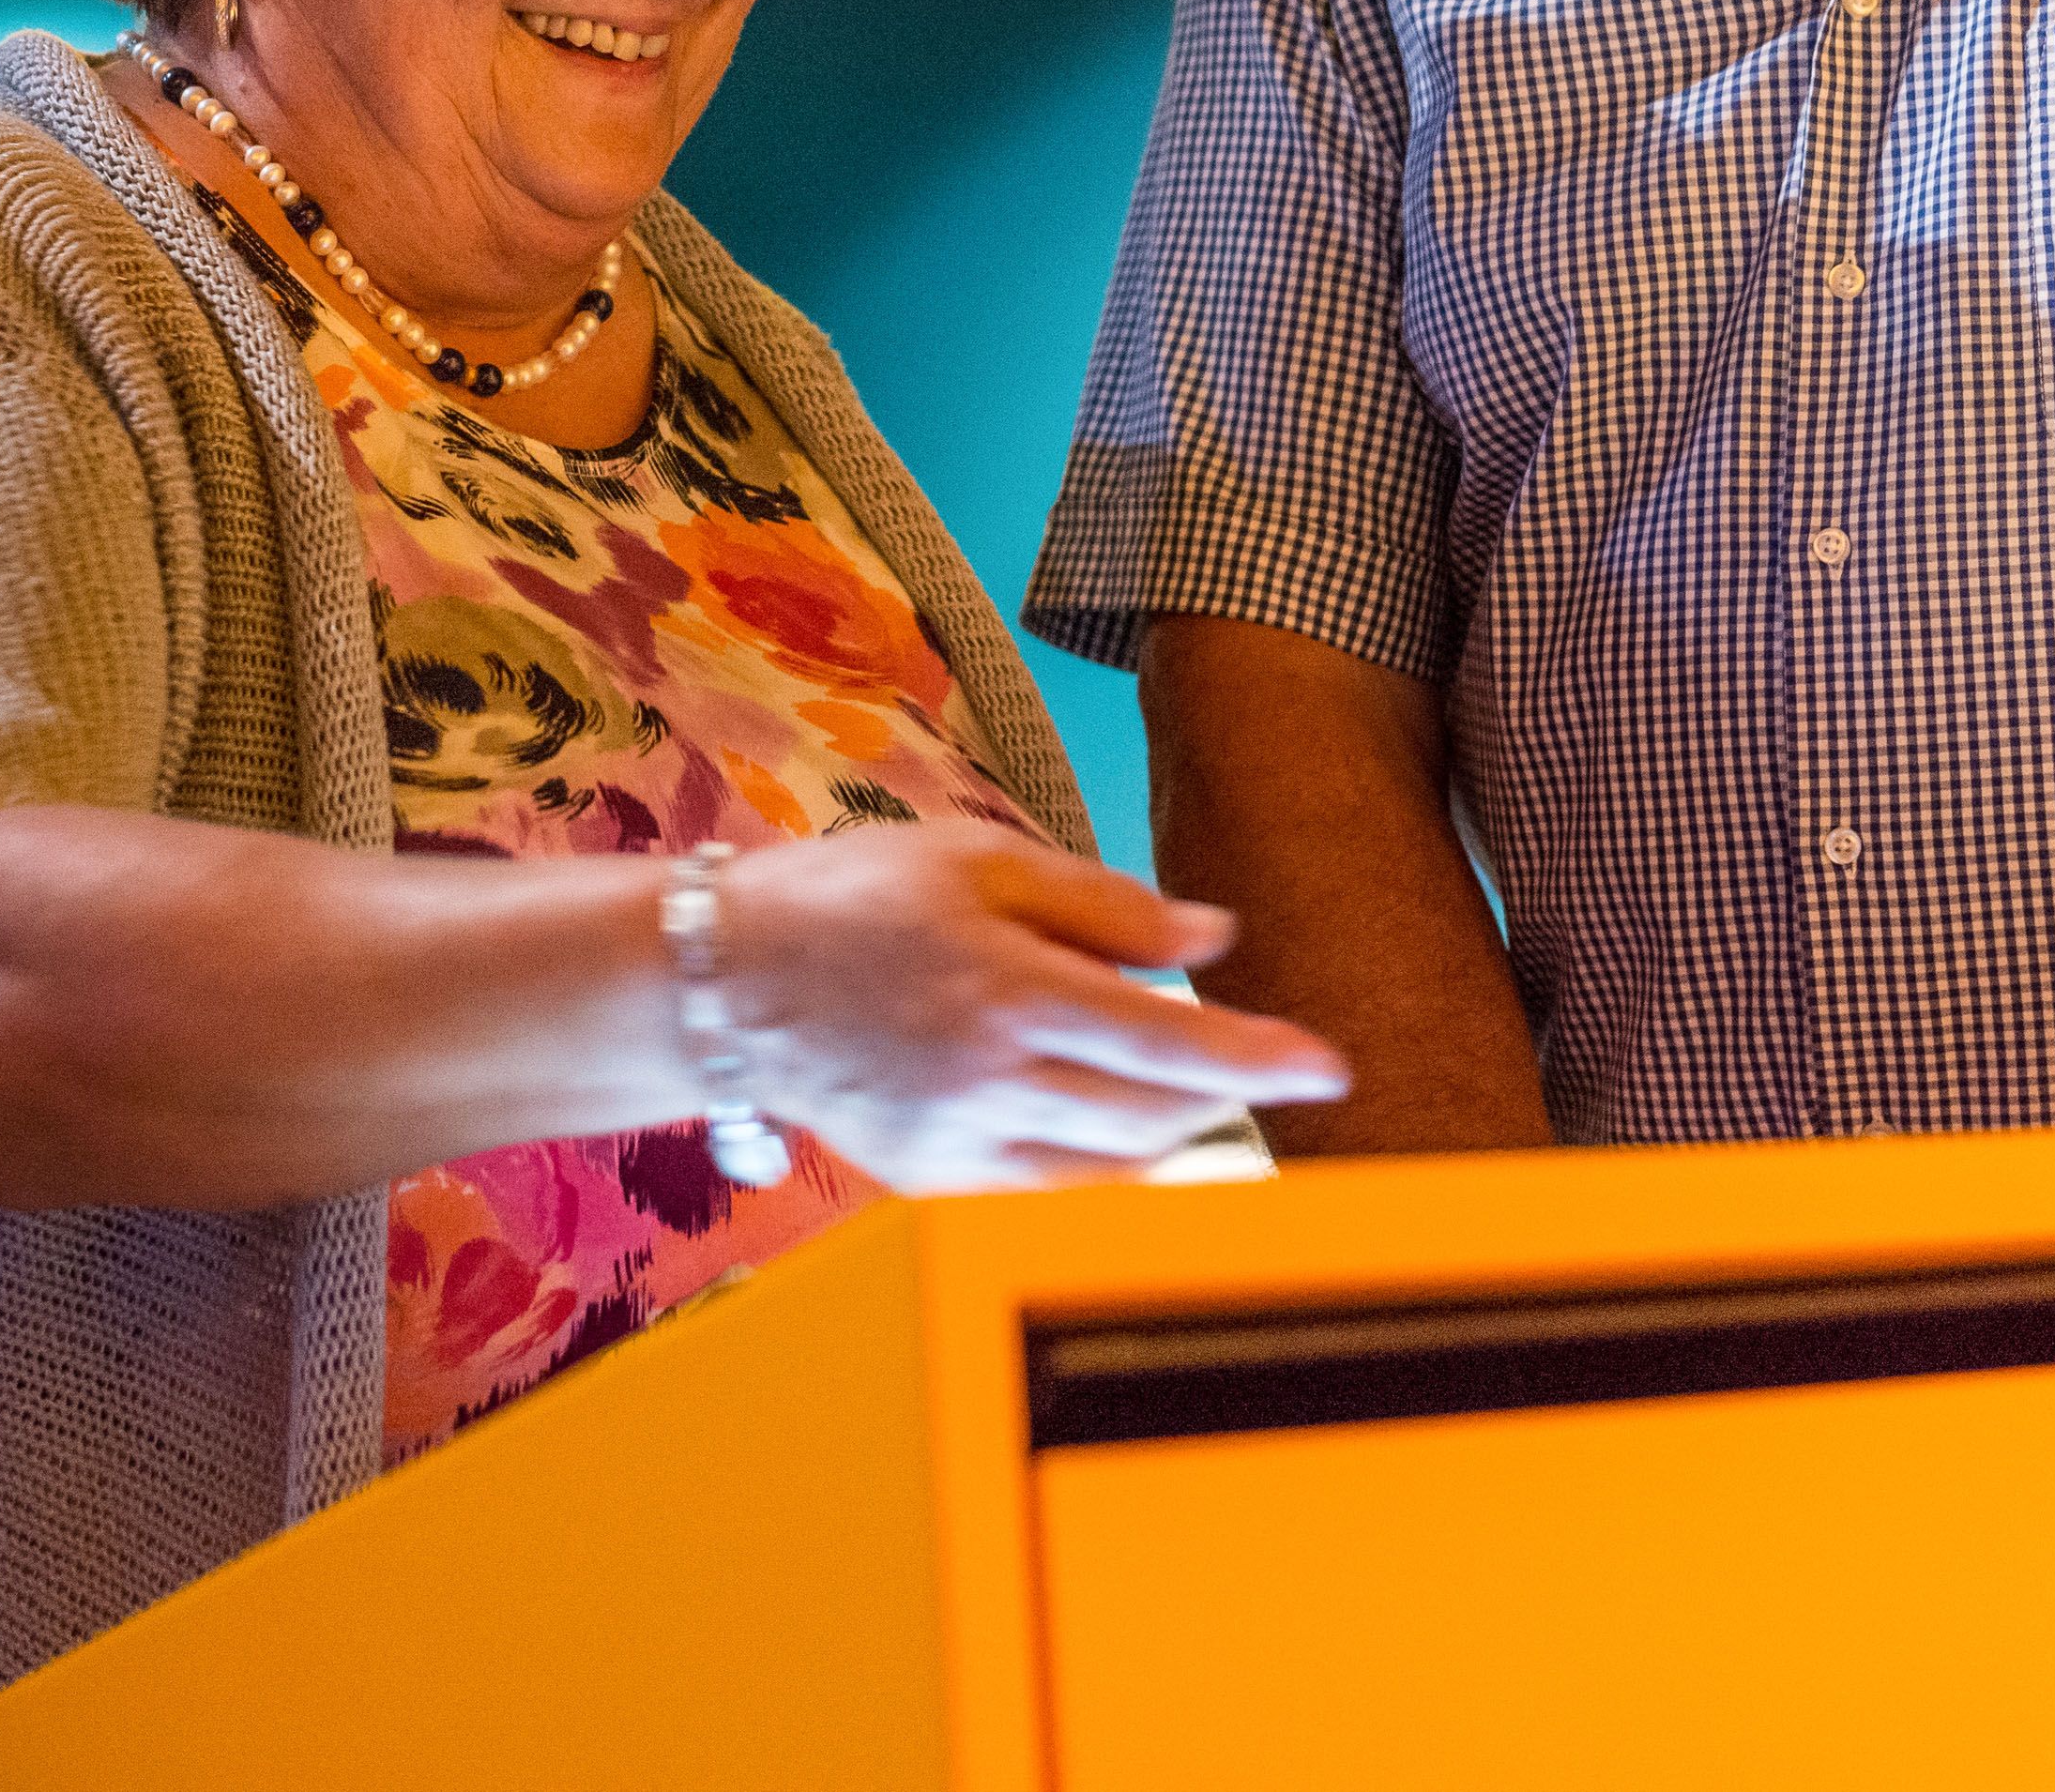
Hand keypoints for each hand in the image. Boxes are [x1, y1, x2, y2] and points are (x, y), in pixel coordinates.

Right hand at [710, 824, 1349, 1192]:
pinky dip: (1107, 1168)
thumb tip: (1213, 940)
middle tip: (1268, 1065)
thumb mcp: (982, 861)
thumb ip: (1105, 903)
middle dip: (1226, 1096)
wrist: (728, 979)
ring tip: (1195, 1089)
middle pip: (1152, 1114)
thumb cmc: (857, 899)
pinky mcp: (930, 1180)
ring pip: (1110, 1165)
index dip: (1259, 1059)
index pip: (1168, 1040)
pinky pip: (1051, 1193)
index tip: (1326, 1067)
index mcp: (1006, 987)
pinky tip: (1123, 1130)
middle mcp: (986, 1079)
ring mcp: (956, 1142)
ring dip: (1174, 1132)